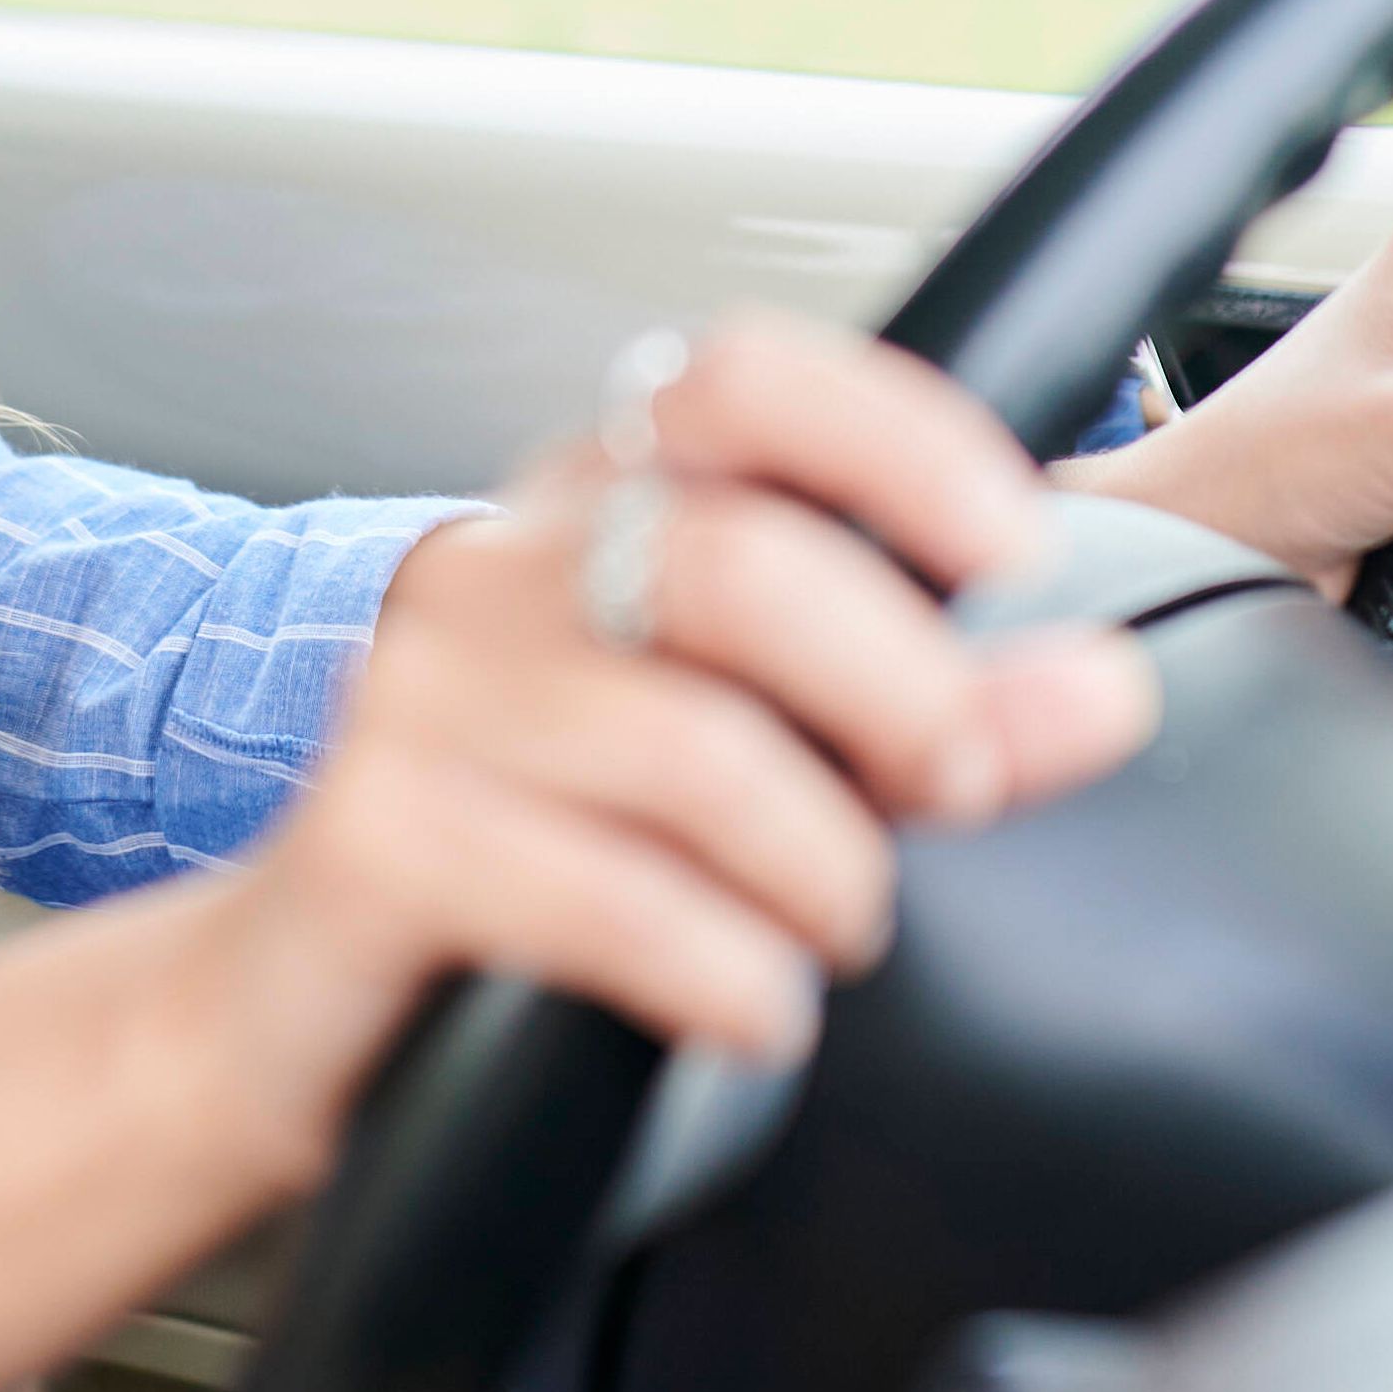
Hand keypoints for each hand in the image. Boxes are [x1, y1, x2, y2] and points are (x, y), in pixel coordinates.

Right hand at [185, 312, 1162, 1185]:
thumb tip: (1102, 689)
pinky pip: (601, 895)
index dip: (897, 440)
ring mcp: (423, 699)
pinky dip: (722, 970)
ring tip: (833, 934)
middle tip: (954, 784)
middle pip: (738, 559)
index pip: (741, 379)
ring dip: (818, 867)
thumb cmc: (535, 859)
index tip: (1015, 544)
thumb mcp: (762, 770)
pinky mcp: (376, 841)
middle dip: (897, 685)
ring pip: (689, 747)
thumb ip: (929, 719)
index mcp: (593, 507)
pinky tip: (753, 1012)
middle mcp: (498, 570)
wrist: (291, 1008)